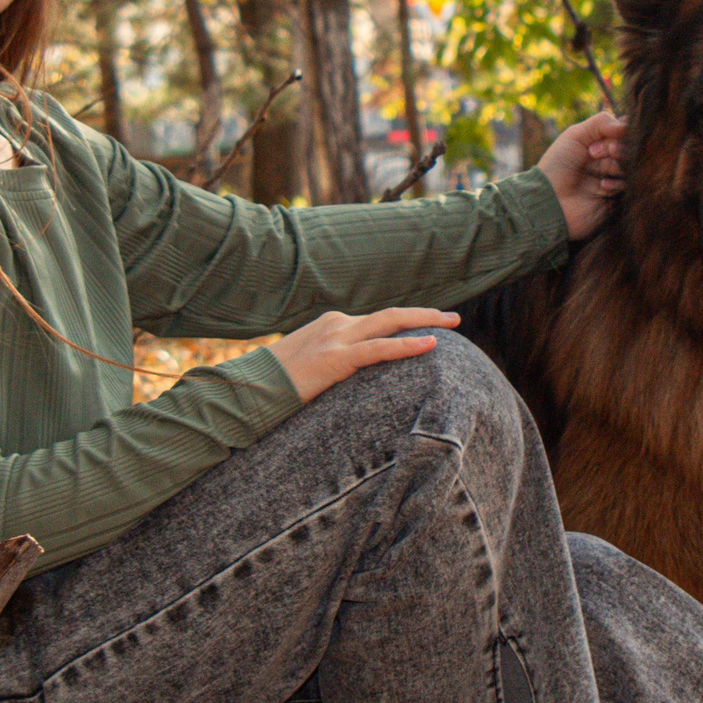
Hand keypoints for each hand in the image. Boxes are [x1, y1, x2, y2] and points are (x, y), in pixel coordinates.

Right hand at [266, 307, 459, 402]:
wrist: (249, 389)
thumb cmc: (276, 384)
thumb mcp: (310, 368)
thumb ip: (335, 366)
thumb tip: (354, 381)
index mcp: (332, 325)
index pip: (378, 321)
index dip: (406, 323)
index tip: (430, 326)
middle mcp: (337, 324)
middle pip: (391, 314)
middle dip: (425, 314)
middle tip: (453, 318)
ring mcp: (336, 338)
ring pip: (390, 323)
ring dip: (425, 322)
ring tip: (453, 326)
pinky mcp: (336, 358)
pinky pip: (379, 349)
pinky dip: (407, 345)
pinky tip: (431, 345)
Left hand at [537, 111, 626, 239]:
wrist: (550, 201)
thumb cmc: (557, 166)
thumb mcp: (574, 136)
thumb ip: (601, 123)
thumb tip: (628, 124)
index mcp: (598, 142)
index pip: (623, 131)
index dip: (621, 131)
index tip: (608, 135)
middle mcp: (608, 159)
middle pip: (629, 148)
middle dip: (615, 148)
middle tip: (594, 153)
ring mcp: (613, 178)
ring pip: (631, 167)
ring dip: (616, 166)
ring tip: (599, 174)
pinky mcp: (617, 197)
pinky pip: (630, 187)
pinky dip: (617, 184)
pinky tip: (602, 187)